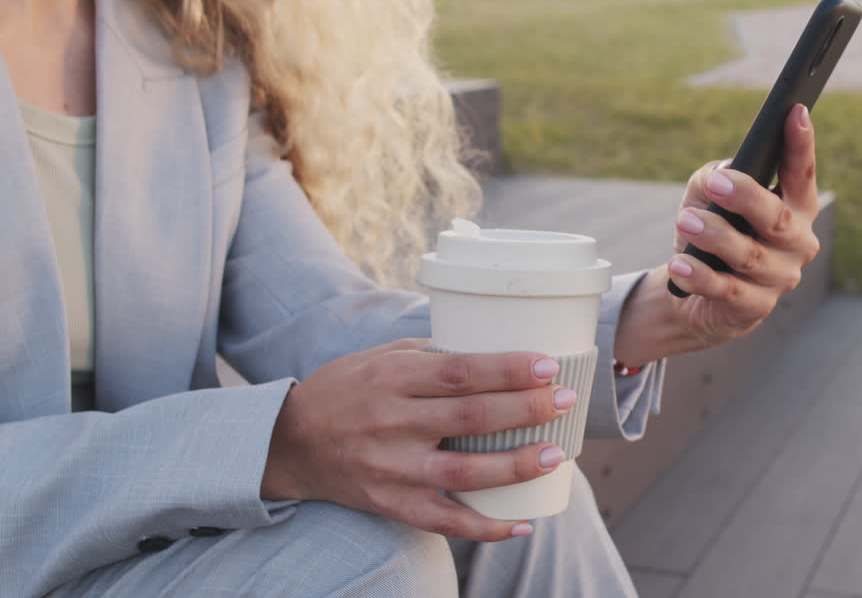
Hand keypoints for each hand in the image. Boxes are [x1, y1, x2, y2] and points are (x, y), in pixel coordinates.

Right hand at [262, 338, 576, 541]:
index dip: (507, 369)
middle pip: (470, 417)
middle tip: (564, 400)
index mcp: (393, 378)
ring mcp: (391, 467)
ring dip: (516, 466)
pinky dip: (485, 527)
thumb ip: (431, 352)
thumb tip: (493, 344)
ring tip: (555, 455)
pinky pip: (444, 521)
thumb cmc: (344, 389)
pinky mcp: (389, 503)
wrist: (288, 442)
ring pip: (463, 472)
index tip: (547, 365)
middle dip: (525, 409)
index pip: (459, 371)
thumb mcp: (380, 356)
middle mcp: (392, 422)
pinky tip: (522, 523)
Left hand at [665, 104, 820, 349]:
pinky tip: (680, 263)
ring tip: (686, 220)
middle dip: (747, 197)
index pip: (801, 172)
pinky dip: (700, 276)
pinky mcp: (755, 307)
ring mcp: (779, 277)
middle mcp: (797, 242)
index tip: (795, 112)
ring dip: (715, 235)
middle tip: (716, 182)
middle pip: (777, 218)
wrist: (703, 296)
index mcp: (796, 207)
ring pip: (748, 255)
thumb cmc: (716, 230)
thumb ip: (716, 177)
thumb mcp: (710, 197)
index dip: (801, 143)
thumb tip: (723, 174)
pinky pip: (726, 290)